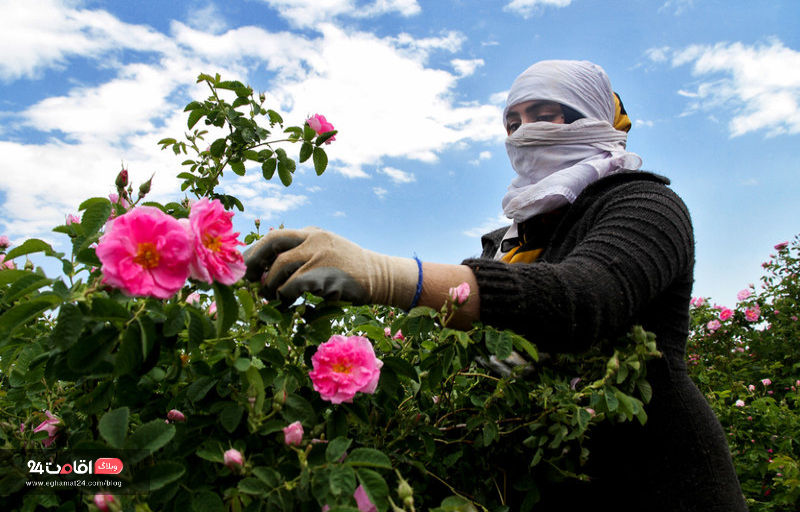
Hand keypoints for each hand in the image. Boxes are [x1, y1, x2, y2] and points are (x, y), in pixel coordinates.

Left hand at [243, 227, 418, 307]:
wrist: (380, 277)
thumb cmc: (349, 270)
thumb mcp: (325, 251)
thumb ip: (302, 253)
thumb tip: (267, 271)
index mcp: (311, 232)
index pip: (274, 236)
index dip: (256, 251)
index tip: (246, 267)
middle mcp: (314, 239)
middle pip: (272, 245)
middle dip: (256, 264)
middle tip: (250, 281)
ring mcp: (320, 255)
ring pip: (280, 268)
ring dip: (271, 286)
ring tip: (271, 297)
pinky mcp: (324, 274)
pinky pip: (293, 285)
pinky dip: (286, 295)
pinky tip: (290, 302)